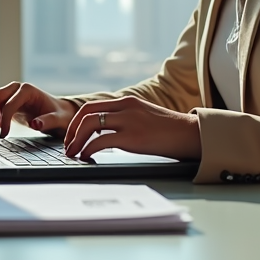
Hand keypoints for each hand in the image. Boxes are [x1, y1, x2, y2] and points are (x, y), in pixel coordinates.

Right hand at [0, 82, 77, 136]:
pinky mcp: (10, 103)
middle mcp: (18, 89)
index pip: (10, 104)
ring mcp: (12, 94)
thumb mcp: (59, 119)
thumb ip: (48, 121)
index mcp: (28, 90)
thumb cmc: (60, 115)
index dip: (5, 119)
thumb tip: (35, 124)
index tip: (4, 134)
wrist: (61, 113)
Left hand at [63, 96, 200, 160]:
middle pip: (86, 113)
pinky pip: (100, 141)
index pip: (93, 106)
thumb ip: (126, 118)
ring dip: (76, 140)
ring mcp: (129, 121)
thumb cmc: (169, 130)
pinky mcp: (133, 137)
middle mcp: (126, 107)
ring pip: (90, 125)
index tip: (72, 135)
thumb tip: (106, 132)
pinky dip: (88, 149)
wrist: (191, 134)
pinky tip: (86, 157)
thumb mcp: (144, 116)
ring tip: (73, 153)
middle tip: (68, 146)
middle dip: (71, 130)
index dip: (77, 121)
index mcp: (127, 102)